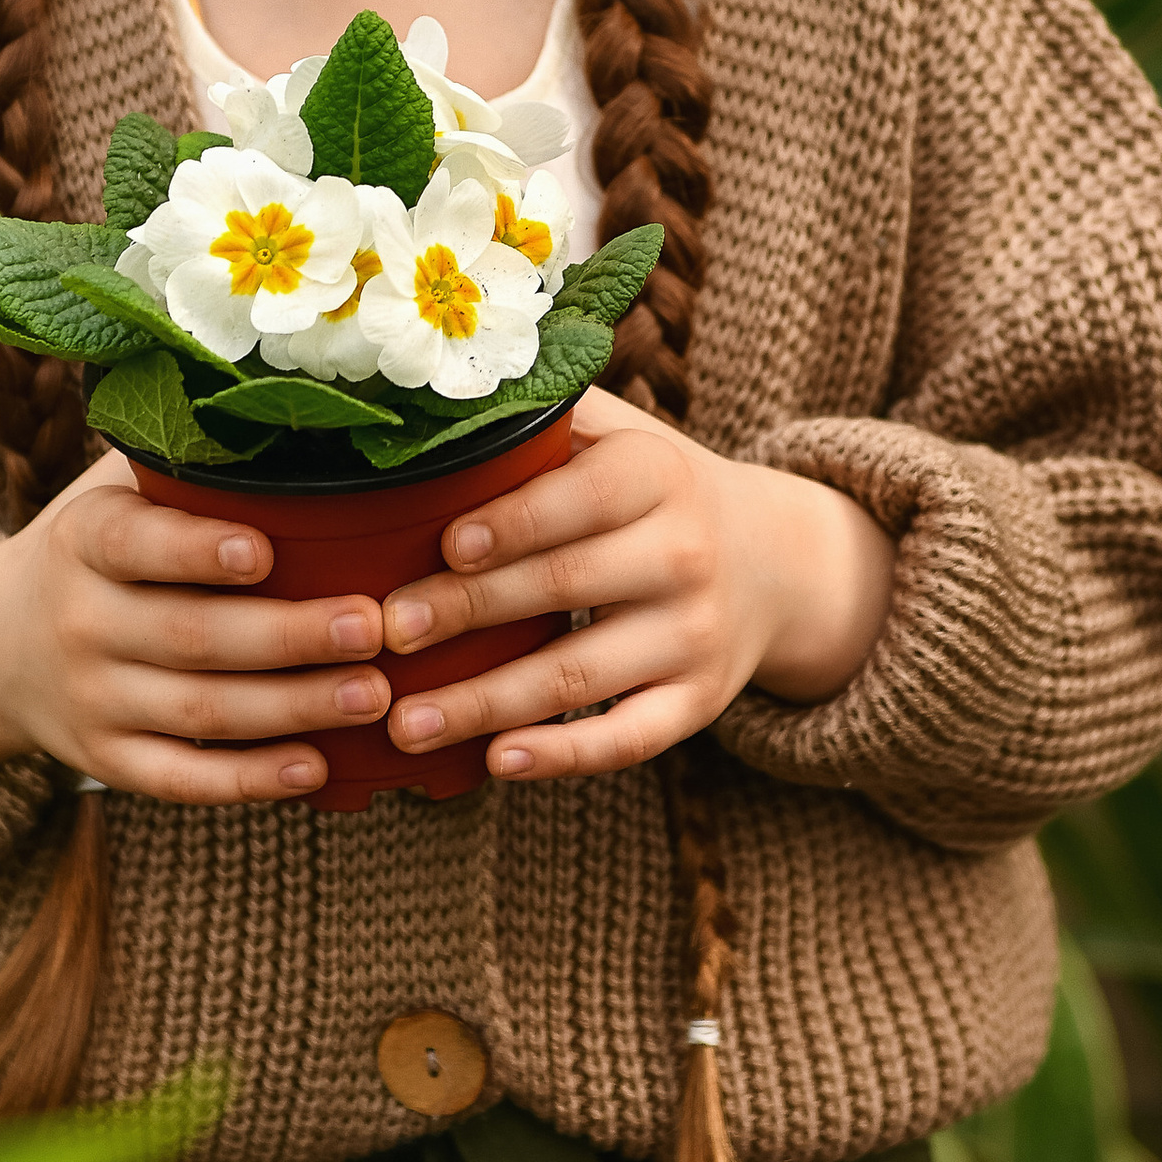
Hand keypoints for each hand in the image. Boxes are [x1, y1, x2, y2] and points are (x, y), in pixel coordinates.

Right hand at [0, 449, 386, 804]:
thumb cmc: (103, 545)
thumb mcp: (115, 488)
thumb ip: (187, 456)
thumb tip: (304, 396)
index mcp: (84, 540)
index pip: (135, 543)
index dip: (196, 549)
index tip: (266, 551)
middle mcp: (78, 621)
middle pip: (188, 637)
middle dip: (287, 637)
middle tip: (373, 627)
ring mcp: (89, 699)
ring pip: (198, 713)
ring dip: (292, 708)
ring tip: (376, 695)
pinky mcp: (105, 759)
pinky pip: (179, 779)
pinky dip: (248, 782)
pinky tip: (316, 769)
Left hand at [374, 388, 896, 781]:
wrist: (776, 559)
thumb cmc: (652, 491)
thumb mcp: (621, 434)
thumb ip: (541, 416)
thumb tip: (423, 399)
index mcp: (656, 476)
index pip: (576, 500)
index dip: (511, 524)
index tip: (442, 546)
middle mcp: (684, 554)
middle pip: (564, 586)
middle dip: (467, 611)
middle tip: (385, 633)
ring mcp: (694, 636)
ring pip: (580, 674)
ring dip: (486, 703)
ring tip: (405, 722)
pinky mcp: (698, 703)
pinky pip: (628, 738)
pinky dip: (564, 756)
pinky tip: (497, 763)